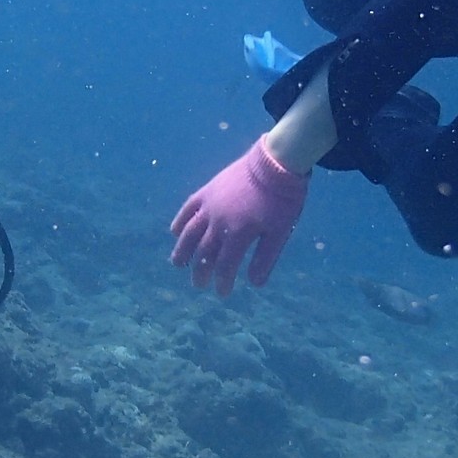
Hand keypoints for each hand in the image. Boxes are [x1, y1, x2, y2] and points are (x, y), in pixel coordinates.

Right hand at [169, 136, 308, 293]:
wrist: (276, 163)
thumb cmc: (282, 200)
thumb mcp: (280, 232)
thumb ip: (265, 258)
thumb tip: (255, 284)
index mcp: (238, 233)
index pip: (225, 264)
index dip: (222, 281)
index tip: (222, 293)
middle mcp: (219, 221)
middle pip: (204, 252)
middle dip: (201, 271)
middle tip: (199, 284)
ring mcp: (210, 205)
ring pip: (190, 232)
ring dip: (182, 250)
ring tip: (177, 263)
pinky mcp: (207, 191)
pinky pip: (188, 208)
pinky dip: (180, 221)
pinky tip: (175, 232)